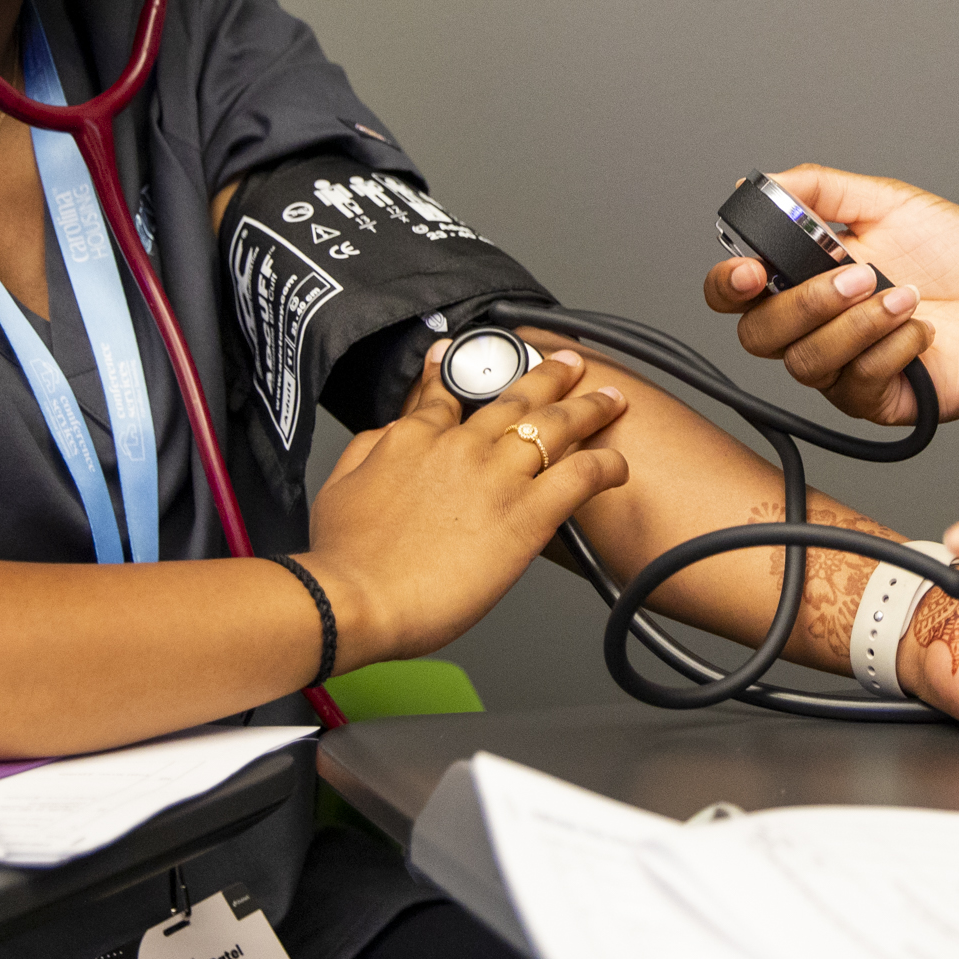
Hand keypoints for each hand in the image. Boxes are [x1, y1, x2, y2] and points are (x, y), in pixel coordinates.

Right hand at [306, 348, 629, 662]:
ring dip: (589, 408)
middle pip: (516, 399)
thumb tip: (388, 434)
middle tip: (569, 362)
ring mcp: (497, 475)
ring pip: (556, 425)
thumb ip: (370, 449)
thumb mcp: (340, 486)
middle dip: (549, 375)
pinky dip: (605, 466)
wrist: (355, 598)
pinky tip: (619, 466)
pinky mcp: (526, 513)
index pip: (445, 394)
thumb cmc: (345, 560)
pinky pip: (580, 477)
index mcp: (413, 439)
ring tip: (611, 398)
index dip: (462, 374)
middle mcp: (461, 446)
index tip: (469, 359)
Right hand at [701, 165, 958, 426]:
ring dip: (857, 324)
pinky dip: (891, 348)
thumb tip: (768, 180)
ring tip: (904, 295)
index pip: (737, 291)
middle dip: (804, 303)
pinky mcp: (874, 398)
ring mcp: (841, 366)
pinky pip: (856, 383)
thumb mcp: (893, 203)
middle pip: (759, 334)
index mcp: (806, 275)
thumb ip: (825, 190)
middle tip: (857, 276)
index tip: (754, 268)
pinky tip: (922, 331)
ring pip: (805, 362)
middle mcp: (815, 325)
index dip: (729, 284)